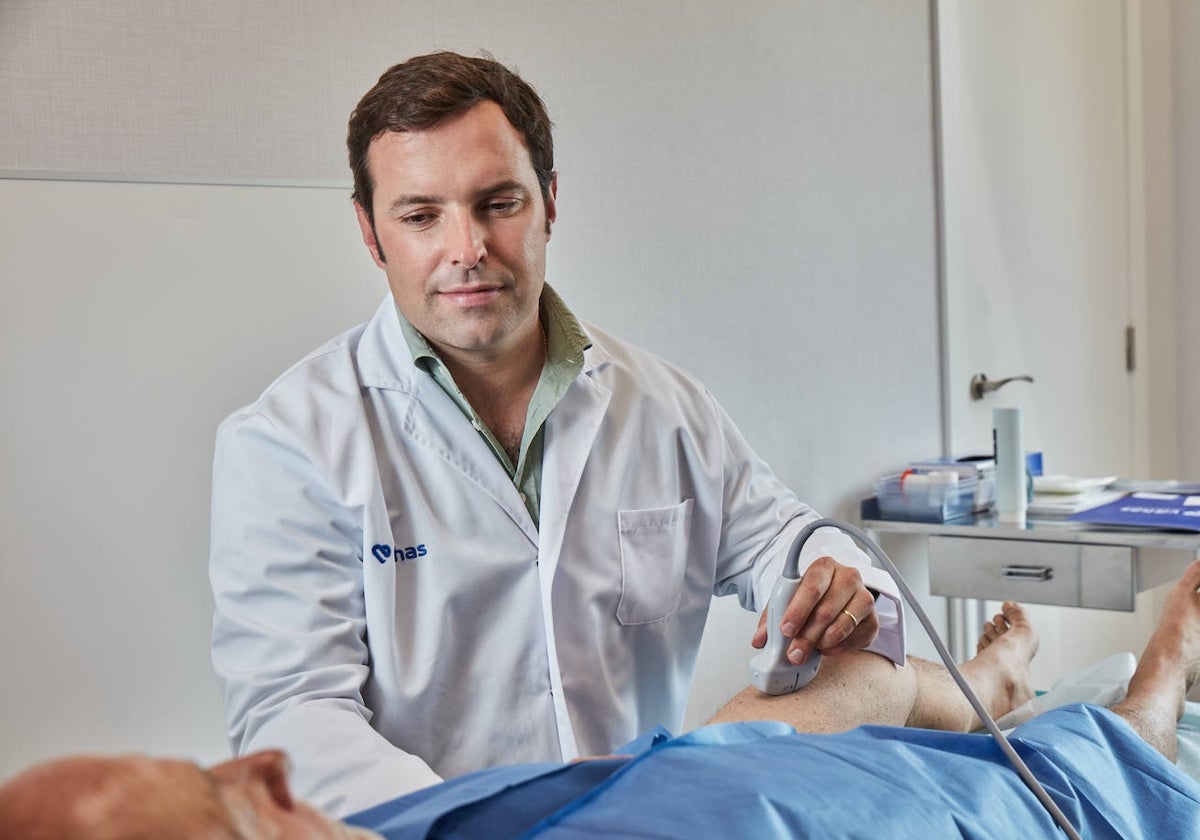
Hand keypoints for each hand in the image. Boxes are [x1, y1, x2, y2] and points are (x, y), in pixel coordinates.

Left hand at [750, 555, 878, 663]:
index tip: (785, 629)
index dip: (797, 610)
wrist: (837, 596)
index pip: (812, 586)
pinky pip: (855, 639)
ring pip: (842, 626)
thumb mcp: (788, 600)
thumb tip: (759, 640)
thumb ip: (772, 618)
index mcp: (824, 566)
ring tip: (808, 649)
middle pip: (826, 610)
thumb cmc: (810, 597)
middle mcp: (848, 577)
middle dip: (806, 636)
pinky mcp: (873, 620)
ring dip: (821, 643)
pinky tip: (825, 648)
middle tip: (793, 653)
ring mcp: (864, 598)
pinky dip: (837, 648)